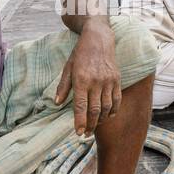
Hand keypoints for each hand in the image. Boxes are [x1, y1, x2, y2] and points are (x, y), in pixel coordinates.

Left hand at [55, 18, 121, 135]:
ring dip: (100, 120)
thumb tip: (56, 104)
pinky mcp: (117, 80)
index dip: (80, 121)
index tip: (78, 132)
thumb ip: (63, 87)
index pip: (81, 106)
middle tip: (85, 134)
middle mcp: (96, 81)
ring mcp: (108, 81)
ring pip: (106, 108)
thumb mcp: (67, 68)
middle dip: (90, 125)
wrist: (98, 39)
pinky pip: (116, 100)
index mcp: (81, 79)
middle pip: (94, 110)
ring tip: (94, 126)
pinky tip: (106, 117)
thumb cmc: (80, 54)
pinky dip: (112, 111)